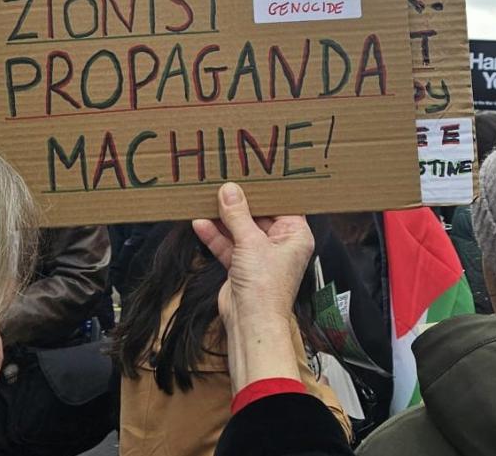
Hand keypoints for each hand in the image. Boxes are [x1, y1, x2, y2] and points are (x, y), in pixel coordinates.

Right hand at [193, 182, 313, 391]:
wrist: (250, 323)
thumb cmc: (264, 286)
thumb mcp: (251, 242)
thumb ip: (237, 214)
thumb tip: (229, 190)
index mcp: (295, 235)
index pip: (283, 205)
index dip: (267, 190)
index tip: (251, 172)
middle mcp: (280, 245)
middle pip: (259, 215)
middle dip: (240, 202)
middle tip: (224, 180)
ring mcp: (260, 257)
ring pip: (240, 230)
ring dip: (223, 218)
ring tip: (206, 197)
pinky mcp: (241, 267)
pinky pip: (228, 245)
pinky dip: (215, 236)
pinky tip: (199, 222)